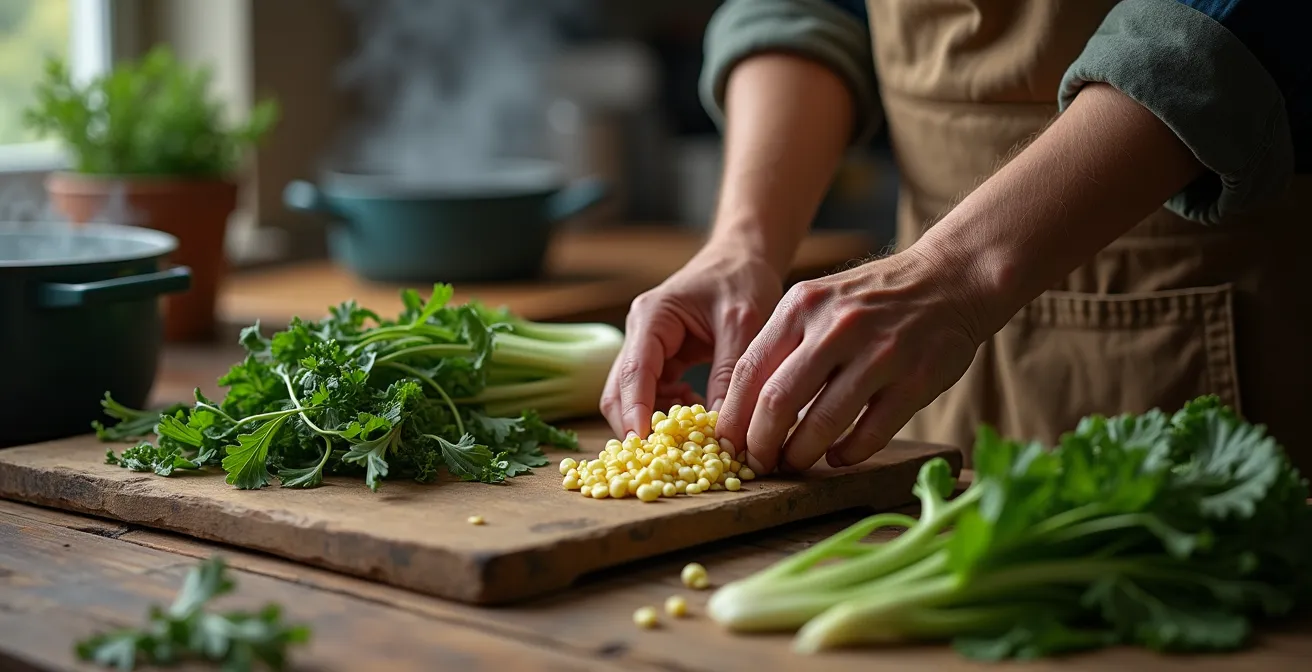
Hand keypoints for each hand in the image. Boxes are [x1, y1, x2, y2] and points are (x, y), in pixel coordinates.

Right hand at [600, 249, 783, 437]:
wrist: (744, 257)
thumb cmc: (742, 279)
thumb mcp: (744, 322)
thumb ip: (729, 372)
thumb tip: (722, 427)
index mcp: (652, 317)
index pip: (635, 373)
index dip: (635, 412)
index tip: (642, 446)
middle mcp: (640, 334)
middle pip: (621, 391)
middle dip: (637, 426)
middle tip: (665, 458)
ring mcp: (647, 348)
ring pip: (634, 398)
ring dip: (657, 423)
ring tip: (691, 438)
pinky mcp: (662, 360)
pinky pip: (656, 396)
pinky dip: (671, 413)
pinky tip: (698, 415)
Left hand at [716, 244, 987, 474]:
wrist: (949, 278)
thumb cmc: (872, 299)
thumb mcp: (818, 302)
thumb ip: (783, 345)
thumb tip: (744, 408)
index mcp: (801, 307)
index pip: (749, 371)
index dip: (734, 418)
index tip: (728, 445)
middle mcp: (836, 327)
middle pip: (777, 401)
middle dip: (761, 443)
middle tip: (759, 463)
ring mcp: (878, 354)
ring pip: (823, 422)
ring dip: (802, 454)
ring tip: (795, 463)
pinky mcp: (915, 380)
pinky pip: (870, 433)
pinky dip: (849, 453)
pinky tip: (840, 457)